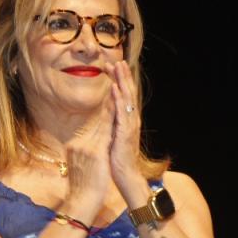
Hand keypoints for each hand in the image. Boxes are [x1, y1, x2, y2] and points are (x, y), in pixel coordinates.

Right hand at [61, 99, 114, 221]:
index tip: (109, 101)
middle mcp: (80, 144)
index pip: (91, 128)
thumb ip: (84, 155)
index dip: (102, 114)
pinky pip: (104, 133)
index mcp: (77, 147)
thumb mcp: (82, 168)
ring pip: (101, 124)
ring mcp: (86, 147)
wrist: (81, 201)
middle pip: (96, 122)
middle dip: (107, 106)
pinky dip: (111, 120)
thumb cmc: (84, 189)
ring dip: (110, 107)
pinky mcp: (94, 152)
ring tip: (118, 92)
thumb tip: (88, 150)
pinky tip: (118, 110)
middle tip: (115, 91)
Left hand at [104, 60, 148, 202]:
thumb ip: (111, 125)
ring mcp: (129, 126)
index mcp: (126, 121)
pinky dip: (118, 99)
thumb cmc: (117, 160)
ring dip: (122, 82)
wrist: (125, 176)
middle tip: (118, 61)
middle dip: (123, 77)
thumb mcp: (112, 138)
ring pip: (127, 100)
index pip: (123, 97)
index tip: (112, 67)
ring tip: (119, 67)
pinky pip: (121, 113)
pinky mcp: (125, 134)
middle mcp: (130, 121)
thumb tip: (106, 115)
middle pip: (127, 94)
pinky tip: (114, 89)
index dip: (119, 82)